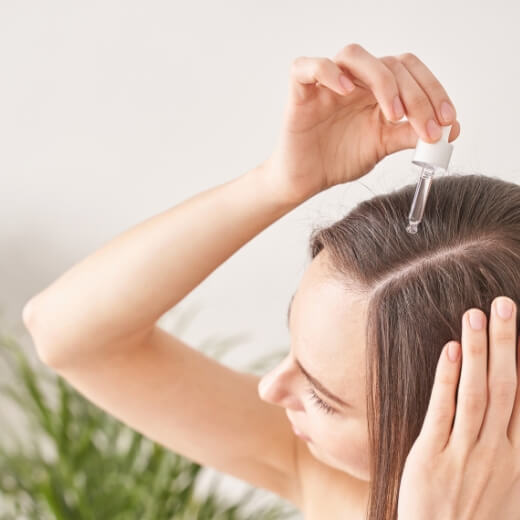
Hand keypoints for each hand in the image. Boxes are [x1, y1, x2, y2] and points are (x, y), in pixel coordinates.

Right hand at [264, 43, 460, 204]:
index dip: (433, 91)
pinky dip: (328, 72)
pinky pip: (309, 67)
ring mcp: (327, 84)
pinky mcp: (301, 92)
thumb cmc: (339, 160)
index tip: (447, 122)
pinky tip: (346, 92)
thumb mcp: (383, 146)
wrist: (306, 180)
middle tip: (427, 128)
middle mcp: (354, 81)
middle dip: (416, 95)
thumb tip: (450, 130)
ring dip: (381, 79)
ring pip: (354, 54)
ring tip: (392, 113)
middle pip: (390, 63)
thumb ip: (410, 134)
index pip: (410, 71)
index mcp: (375, 90)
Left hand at [398, 296, 519, 519]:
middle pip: (505, 386)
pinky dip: (447, 380)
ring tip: (476, 315)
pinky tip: (450, 351)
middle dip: (506, 343)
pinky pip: (443, 411)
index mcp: (516, 456)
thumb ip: (510, 451)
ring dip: (478, 351)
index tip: (518, 329)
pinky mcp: (432, 455)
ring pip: (476, 392)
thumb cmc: (476, 519)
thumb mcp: (508, 491)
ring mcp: (464, 451)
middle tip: (504, 305)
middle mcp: (496, 450)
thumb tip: (512, 414)